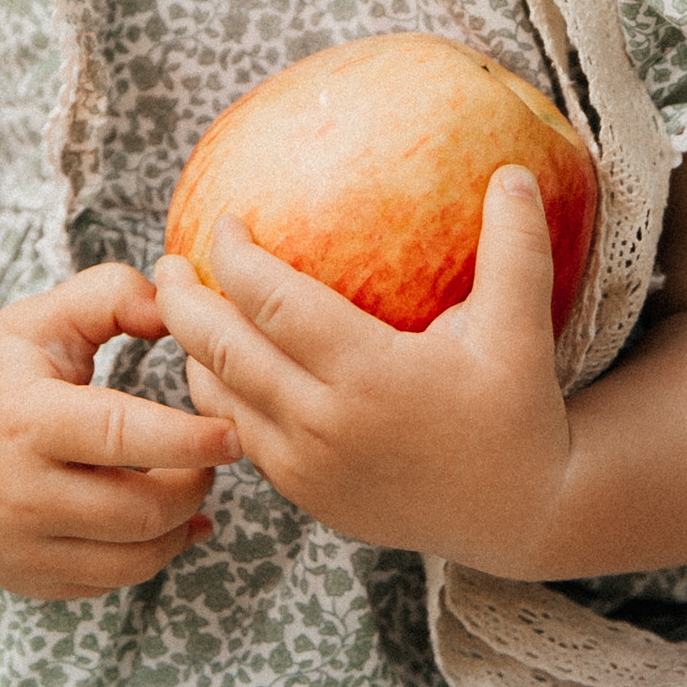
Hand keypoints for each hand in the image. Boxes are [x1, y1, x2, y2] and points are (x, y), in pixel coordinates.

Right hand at [0, 264, 238, 601]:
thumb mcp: (47, 314)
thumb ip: (115, 295)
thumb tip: (178, 309)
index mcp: (27, 418)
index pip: (124, 437)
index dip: (189, 441)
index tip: (234, 435)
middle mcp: (17, 492)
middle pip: (139, 511)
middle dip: (194, 485)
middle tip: (213, 455)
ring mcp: (15, 544)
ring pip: (132, 560)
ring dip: (179, 527)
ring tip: (190, 486)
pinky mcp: (19, 577)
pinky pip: (107, 584)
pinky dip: (145, 556)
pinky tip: (160, 523)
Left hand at [152, 168, 572, 572]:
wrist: (521, 516)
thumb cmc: (519, 413)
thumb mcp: (521, 329)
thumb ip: (514, 246)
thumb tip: (513, 170)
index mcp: (370, 376)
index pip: (272, 303)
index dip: (234, 258)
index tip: (223, 222)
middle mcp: (326, 426)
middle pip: (224, 351)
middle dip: (183, 300)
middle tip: (165, 261)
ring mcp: (309, 469)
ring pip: (219, 401)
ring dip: (193, 352)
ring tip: (181, 309)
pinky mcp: (307, 497)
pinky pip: (241, 438)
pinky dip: (218, 398)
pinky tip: (220, 367)